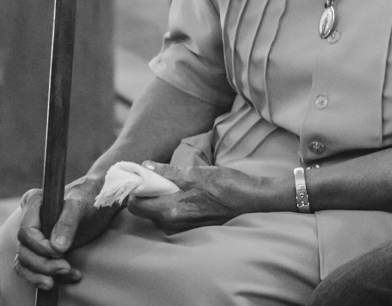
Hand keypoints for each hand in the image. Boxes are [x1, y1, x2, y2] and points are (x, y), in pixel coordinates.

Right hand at [13, 178, 120, 290]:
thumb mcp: (82, 203)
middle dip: (43, 263)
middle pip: (25, 250)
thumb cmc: (92, 196)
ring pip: (26, 263)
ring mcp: (35, 237)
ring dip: (43, 274)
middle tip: (65, 267)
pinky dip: (49, 277)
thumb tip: (56, 247)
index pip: (26, 231)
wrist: (104, 202)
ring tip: (68, 273)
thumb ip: (68, 222)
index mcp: (35, 203)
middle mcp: (31, 221)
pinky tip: (73, 276)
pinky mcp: (42, 251)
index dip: (39, 246)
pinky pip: (35, 270)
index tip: (59, 252)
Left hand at [124, 162, 282, 233]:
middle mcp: (171, 225)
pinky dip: (172, 205)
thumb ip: (168, 172)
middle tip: (161, 179)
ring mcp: (180, 229)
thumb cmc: (227, 185)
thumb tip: (145, 166)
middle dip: (148, 194)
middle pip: (144, 210)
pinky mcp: (189, 229)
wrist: (252, 201)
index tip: (143, 177)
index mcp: (171, 211)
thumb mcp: (197, 173)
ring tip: (179, 186)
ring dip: (161, 199)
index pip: (135, 204)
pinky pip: (170, 217)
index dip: (136, 189)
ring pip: (157, 213)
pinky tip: (188, 195)